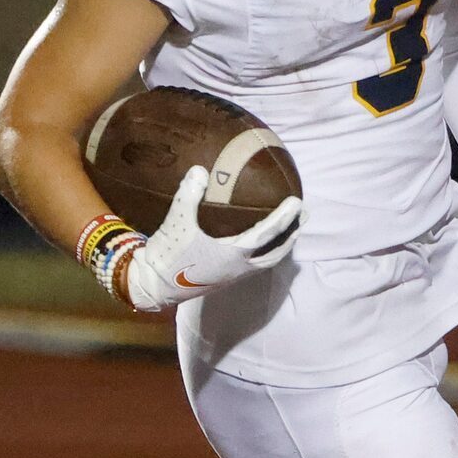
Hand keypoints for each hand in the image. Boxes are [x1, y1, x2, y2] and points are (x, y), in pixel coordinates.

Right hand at [120, 166, 301, 311]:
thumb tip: (200, 170)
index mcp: (233, 254)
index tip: (298, 201)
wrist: (153, 286)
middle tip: (304, 216)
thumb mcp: (177, 221)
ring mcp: (233, 276)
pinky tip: (259, 243)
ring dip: (282, 246)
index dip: (284, 217)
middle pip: (276, 253)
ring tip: (290, 231)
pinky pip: (254, 265)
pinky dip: (265, 253)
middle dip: (292, 234)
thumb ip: (189, 194)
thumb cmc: (167, 255)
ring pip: (268, 263)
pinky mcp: (224, 279)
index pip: (267, 234)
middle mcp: (239, 267)